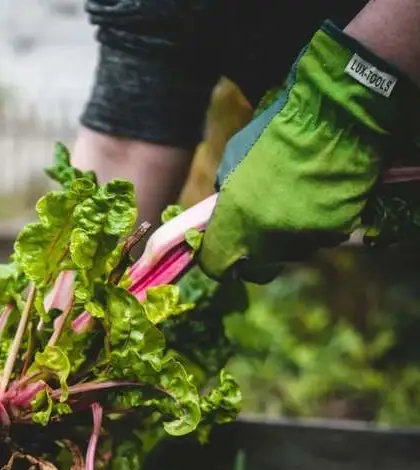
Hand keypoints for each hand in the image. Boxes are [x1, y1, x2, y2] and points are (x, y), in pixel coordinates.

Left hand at [199, 21, 419, 283]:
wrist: (332, 117)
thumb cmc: (275, 132)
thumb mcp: (232, 161)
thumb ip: (225, 197)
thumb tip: (222, 213)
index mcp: (235, 221)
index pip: (216, 265)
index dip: (218, 260)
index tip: (222, 252)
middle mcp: (267, 239)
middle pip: (257, 270)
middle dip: (254, 258)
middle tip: (258, 234)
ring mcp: (304, 239)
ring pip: (291, 254)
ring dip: (289, 240)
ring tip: (295, 206)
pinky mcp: (335, 233)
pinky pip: (322, 239)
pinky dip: (319, 226)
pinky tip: (320, 199)